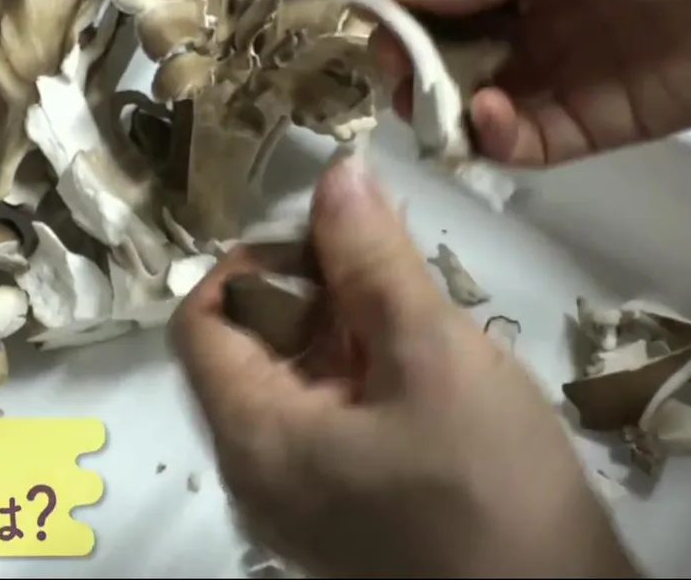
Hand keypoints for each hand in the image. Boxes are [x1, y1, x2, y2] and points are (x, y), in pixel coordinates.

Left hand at [170, 154, 636, 576]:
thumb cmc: (489, 484)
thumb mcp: (431, 353)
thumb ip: (373, 259)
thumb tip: (336, 176)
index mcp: (253, 438)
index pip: (202, 318)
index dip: (255, 260)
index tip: (330, 238)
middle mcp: (258, 475)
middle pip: (246, 349)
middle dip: (309, 290)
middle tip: (381, 263)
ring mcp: (301, 502)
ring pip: (294, 385)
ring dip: (342, 330)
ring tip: (410, 307)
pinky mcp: (346, 514)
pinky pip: (327, 424)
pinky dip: (360, 377)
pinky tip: (421, 361)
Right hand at [364, 0, 690, 166]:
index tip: (365, 14)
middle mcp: (537, 1)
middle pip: (447, 40)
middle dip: (410, 56)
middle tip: (390, 68)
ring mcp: (563, 62)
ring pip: (476, 95)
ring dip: (442, 102)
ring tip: (426, 101)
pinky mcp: (594, 120)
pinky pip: (525, 139)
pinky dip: (494, 136)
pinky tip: (485, 115)